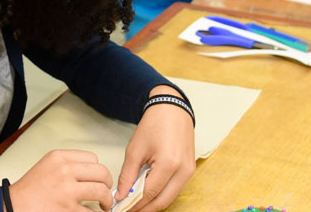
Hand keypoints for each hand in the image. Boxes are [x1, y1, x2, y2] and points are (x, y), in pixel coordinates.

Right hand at [10, 149, 113, 211]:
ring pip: (102, 192)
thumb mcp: (47, 166)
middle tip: (105, 192)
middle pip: (101, 173)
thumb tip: (92, 173)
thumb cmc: (29, 190)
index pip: (92, 158)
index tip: (97, 178)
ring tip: (104, 205)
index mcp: (59, 158)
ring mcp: (67, 191)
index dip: (98, 170)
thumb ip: (68, 164)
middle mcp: (64, 171)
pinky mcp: (69, 210)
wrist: (14, 206)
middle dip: (107, 184)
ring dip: (107, 201)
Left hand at [114, 86, 194, 211]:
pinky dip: (160, 195)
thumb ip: (127, 175)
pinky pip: (175, 190)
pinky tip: (146, 196)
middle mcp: (183, 171)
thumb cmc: (153, 125)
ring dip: (152, 204)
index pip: (149, 193)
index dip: (133, 204)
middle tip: (126, 210)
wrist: (172, 110)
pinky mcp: (190, 171)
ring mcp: (189, 172)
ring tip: (134, 205)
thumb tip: (121, 195)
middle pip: (162, 201)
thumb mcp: (135, 149)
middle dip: (144, 209)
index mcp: (169, 164)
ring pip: (169, 198)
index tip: (120, 208)